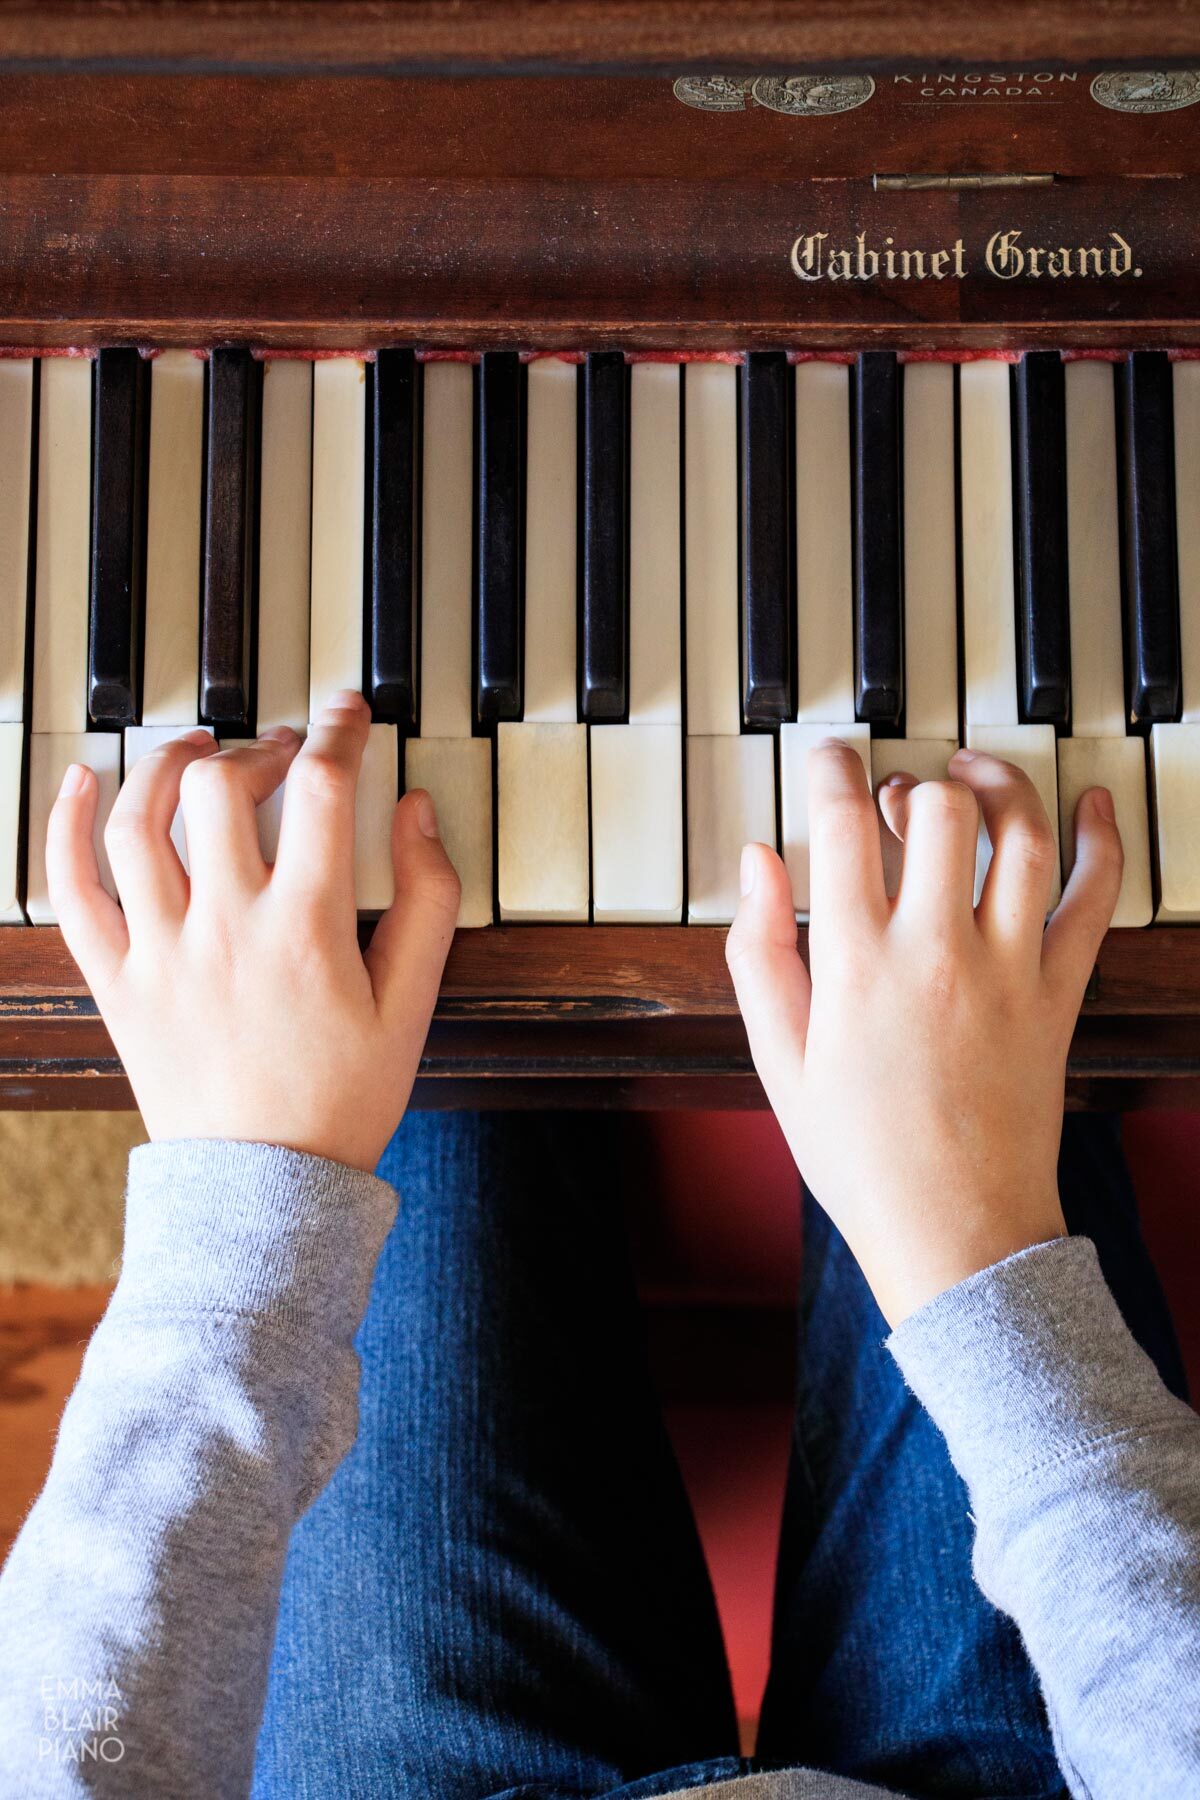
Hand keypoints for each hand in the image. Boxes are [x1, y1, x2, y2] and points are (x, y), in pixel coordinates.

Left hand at [46, 692, 460, 1173]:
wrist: (264, 1188)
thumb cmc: (341, 1099)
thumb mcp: (412, 1004)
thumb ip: (426, 901)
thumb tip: (418, 814)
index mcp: (306, 930)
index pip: (322, 791)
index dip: (340, 734)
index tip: (349, 714)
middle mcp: (225, 927)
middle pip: (225, 788)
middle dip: (260, 747)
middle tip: (284, 752)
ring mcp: (161, 952)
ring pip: (141, 821)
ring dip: (168, 765)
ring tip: (196, 750)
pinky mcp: (116, 981)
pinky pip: (74, 888)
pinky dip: (69, 825)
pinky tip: (84, 783)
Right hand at [726, 745, 1123, 1325]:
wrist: (955, 1230)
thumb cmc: (861, 1156)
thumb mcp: (779, 1060)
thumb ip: (758, 952)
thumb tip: (757, 863)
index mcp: (856, 964)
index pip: (845, 824)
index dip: (832, 771)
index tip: (828, 759)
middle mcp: (937, 951)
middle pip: (939, 810)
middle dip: (911, 781)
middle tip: (895, 794)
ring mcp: (1007, 968)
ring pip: (1018, 835)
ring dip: (997, 785)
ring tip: (971, 777)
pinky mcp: (1059, 993)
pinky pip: (1093, 899)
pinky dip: (1101, 841)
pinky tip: (1089, 806)